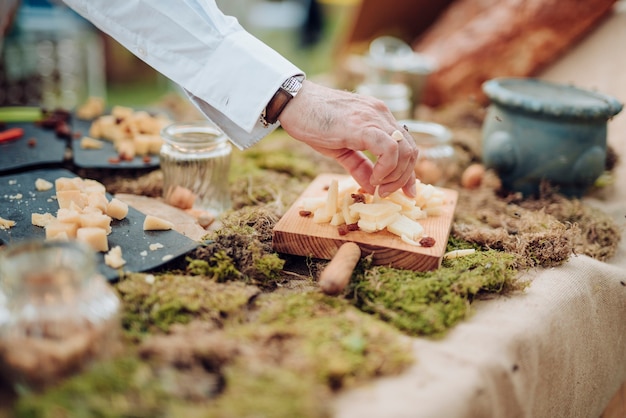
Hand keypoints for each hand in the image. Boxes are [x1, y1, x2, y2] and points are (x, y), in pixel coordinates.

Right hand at [278, 81, 418, 196]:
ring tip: (379, 187)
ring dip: (396, 176)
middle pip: (411, 149)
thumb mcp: (341, 149)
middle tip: (387, 193)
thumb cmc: (313, 122)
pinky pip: (388, 149)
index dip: (409, 171)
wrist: (293, 103)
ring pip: (405, 150)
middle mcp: (382, 115)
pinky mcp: (362, 126)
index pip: (406, 145)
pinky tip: (373, 179)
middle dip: (404, 177)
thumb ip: (359, 166)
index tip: (406, 191)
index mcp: (379, 118)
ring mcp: (374, 118)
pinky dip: (386, 169)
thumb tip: (374, 188)